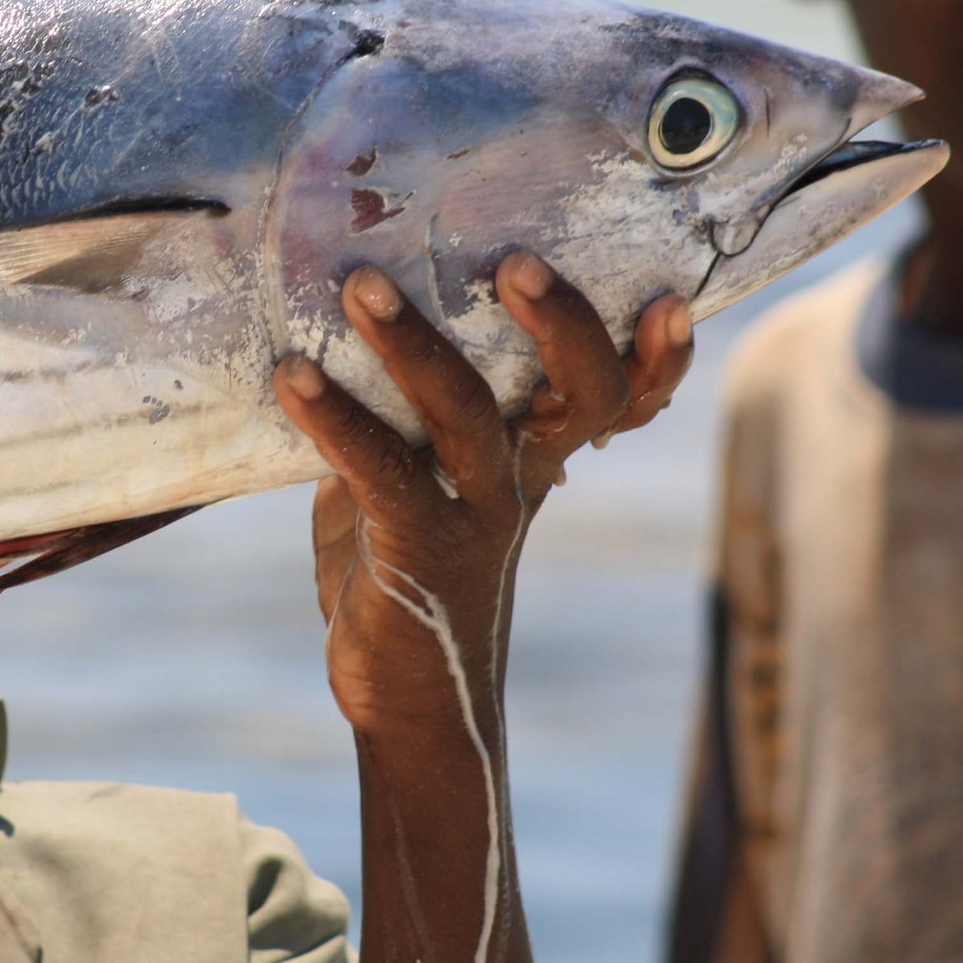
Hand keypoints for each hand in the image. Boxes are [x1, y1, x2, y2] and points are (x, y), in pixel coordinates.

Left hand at [272, 252, 693, 742]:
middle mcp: (523, 482)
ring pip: (469, 415)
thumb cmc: (401, 575)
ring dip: (413, 344)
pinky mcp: (418, 549)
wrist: (409, 700)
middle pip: (581, 395)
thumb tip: (337, 335)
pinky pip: (380, 469)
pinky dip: (334, 418)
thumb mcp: (406, 486)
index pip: (621, 402)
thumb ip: (393, 420)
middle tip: (516, 261)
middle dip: (561, 323)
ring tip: (361, 287)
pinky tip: (290, 377)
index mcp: (535, 461)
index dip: (659, 359)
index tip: (671, 298)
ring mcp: (478, 518)